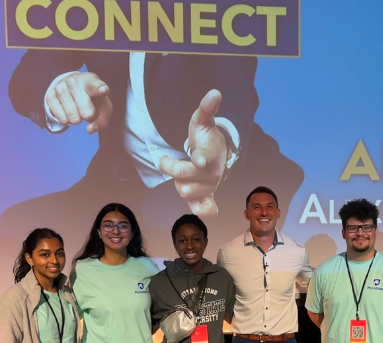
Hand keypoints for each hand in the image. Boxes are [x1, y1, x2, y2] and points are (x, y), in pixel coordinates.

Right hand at [45, 72, 112, 133]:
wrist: (72, 87)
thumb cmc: (92, 99)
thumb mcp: (102, 108)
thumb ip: (102, 120)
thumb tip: (90, 130)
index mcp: (91, 81)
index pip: (96, 85)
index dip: (100, 89)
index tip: (104, 90)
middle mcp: (75, 81)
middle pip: (83, 103)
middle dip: (88, 115)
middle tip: (88, 115)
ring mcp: (61, 86)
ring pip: (71, 111)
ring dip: (76, 119)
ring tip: (78, 115)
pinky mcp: (50, 94)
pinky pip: (58, 114)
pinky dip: (65, 120)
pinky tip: (68, 116)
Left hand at [158, 89, 227, 216]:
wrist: (217, 154)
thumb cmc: (206, 137)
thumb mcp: (202, 121)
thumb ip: (206, 109)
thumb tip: (214, 92)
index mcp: (210, 154)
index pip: (205, 157)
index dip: (201, 159)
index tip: (198, 159)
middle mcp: (211, 173)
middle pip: (185, 179)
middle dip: (171, 169)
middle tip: (166, 159)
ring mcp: (209, 186)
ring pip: (185, 192)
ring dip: (177, 183)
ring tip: (180, 172)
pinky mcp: (207, 196)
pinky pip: (206, 209)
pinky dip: (202, 210)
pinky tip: (198, 207)